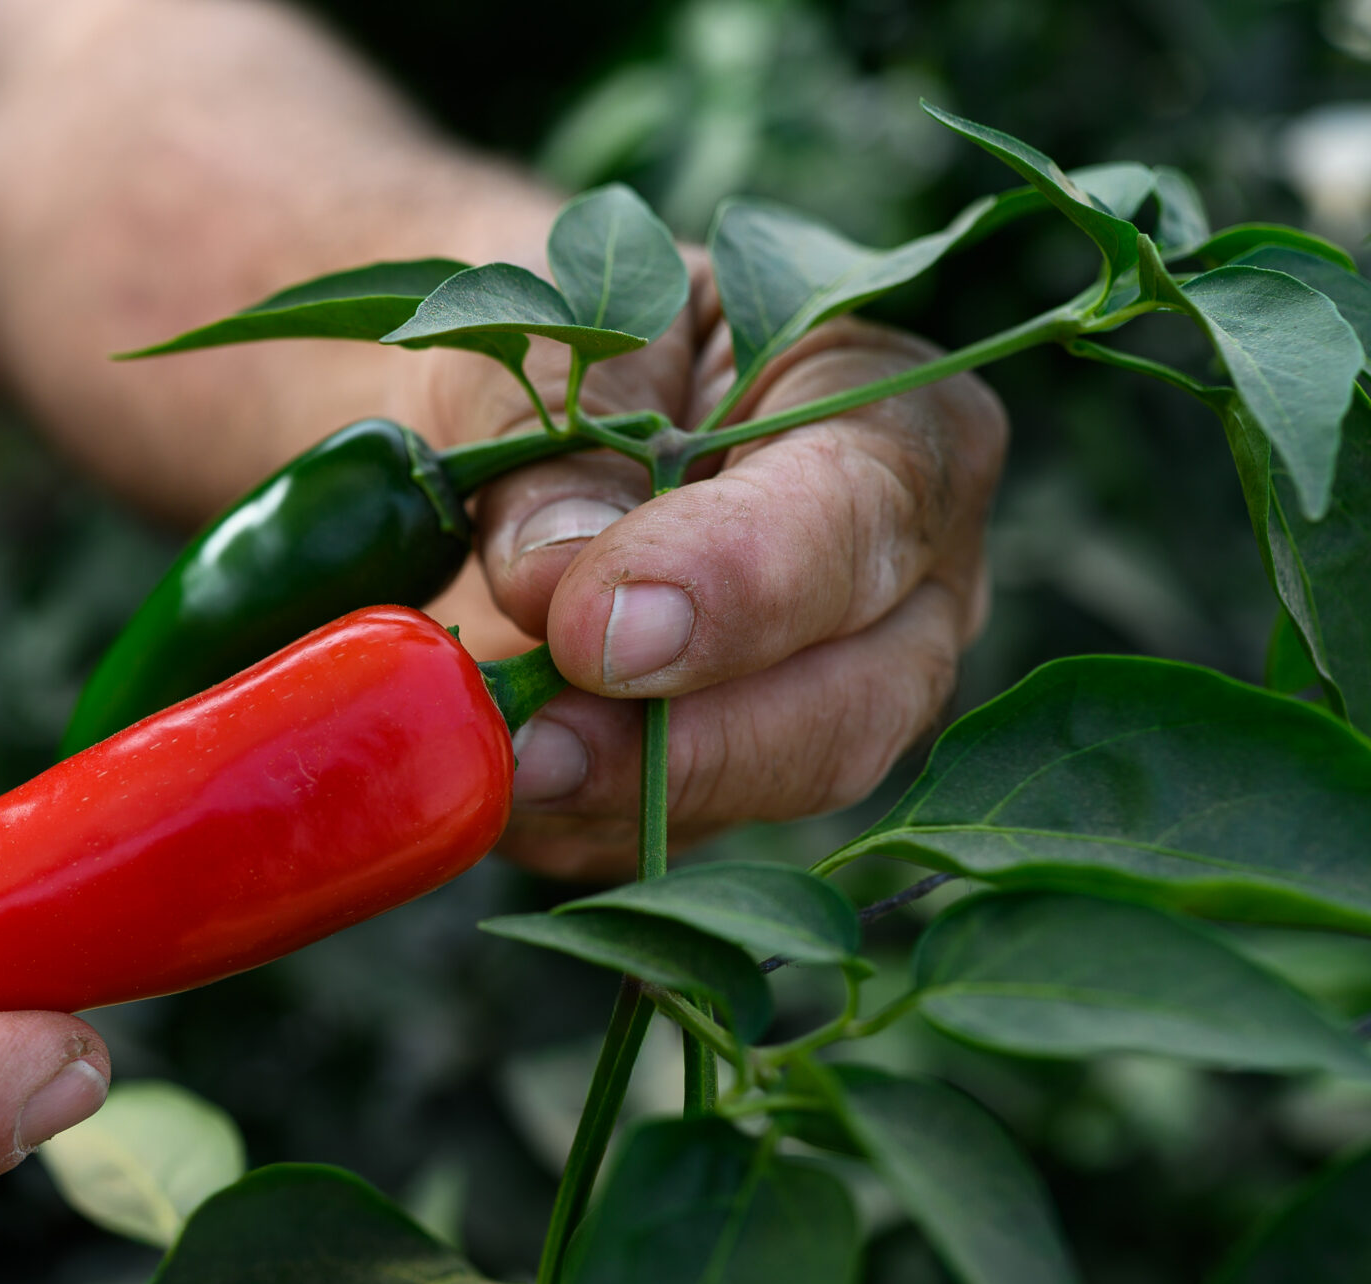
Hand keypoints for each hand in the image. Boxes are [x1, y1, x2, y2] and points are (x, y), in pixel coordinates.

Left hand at [410, 265, 1006, 879]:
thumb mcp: (542, 341)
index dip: (737, 584)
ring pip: (764, 793)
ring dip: (614, 800)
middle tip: (534, 747)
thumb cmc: (553, 337)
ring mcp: (837, 692)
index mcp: (889, 410)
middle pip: (854, 701)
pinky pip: (671, 839)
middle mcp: (905, 574)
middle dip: (690, 743)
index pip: (863, 512)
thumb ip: (558, 447)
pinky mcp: (735, 777)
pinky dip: (569, 825)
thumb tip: (557, 574)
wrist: (492, 399)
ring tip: (487, 765)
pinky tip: (484, 785)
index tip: (591, 626)